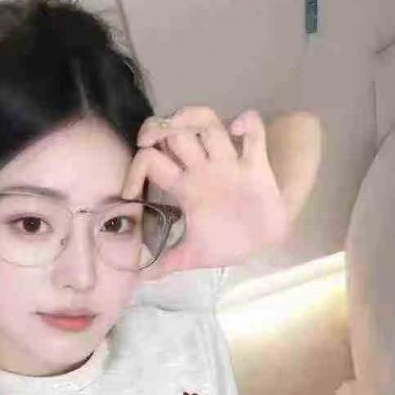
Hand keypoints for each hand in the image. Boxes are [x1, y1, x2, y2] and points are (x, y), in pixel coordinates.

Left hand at [121, 105, 289, 272]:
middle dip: (159, 129)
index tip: (131, 192)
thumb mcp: (194, 255)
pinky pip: (254, 131)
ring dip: (192, 117)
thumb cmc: (228, 242)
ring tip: (188, 127)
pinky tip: (238, 131)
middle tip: (150, 139)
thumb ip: (168, 262)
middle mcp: (202, 168)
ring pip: (207, 122)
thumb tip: (141, 278)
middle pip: (174, 132)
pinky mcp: (256, 164)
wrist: (262, 244)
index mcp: (184, 186)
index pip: (151, 162)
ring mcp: (229, 163)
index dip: (136, 170)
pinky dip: (247, 123)